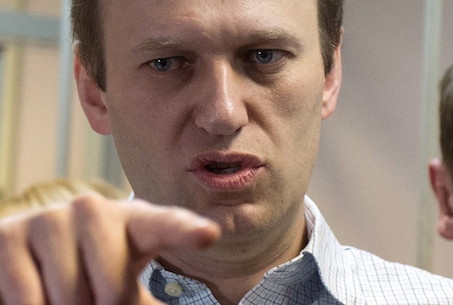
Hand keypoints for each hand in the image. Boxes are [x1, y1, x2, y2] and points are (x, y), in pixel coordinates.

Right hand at [0, 193, 219, 304]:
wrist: (28, 259)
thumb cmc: (91, 272)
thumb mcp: (122, 284)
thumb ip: (143, 302)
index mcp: (135, 221)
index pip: (166, 225)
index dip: (186, 230)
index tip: (208, 235)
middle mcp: (94, 210)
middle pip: (113, 288)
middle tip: (97, 301)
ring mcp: (50, 218)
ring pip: (69, 298)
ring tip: (67, 297)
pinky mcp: (8, 235)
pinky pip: (28, 298)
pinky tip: (36, 297)